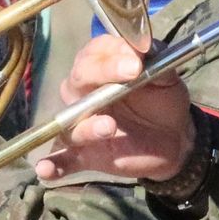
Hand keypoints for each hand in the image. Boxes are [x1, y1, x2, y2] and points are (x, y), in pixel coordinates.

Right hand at [35, 35, 193, 181]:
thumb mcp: (166, 79)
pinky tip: (45, 169)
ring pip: (69, 122)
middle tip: (129, 77)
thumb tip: (144, 50)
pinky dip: (52, 165)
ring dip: (85, 126)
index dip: (113, 56)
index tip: (136, 63)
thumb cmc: (162, 101)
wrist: (173, 139)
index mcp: (102, 66)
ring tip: (109, 127)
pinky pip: (62, 160)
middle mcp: (83, 93)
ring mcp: (80, 125)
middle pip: (78, 80)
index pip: (96, 53)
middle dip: (99, 76)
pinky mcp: (83, 154)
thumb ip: (156, 62)